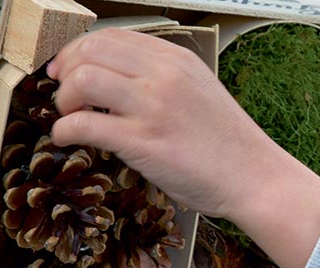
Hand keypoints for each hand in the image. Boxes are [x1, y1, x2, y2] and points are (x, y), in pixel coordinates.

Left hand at [48, 29, 292, 220]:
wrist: (255, 178)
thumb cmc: (228, 144)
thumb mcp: (200, 92)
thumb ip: (163, 80)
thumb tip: (116, 80)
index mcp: (176, 60)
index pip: (111, 37)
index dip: (78, 51)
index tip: (67, 70)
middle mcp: (164, 77)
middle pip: (90, 52)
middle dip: (66, 73)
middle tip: (65, 96)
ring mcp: (154, 108)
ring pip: (82, 81)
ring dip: (64, 100)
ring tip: (71, 117)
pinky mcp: (145, 143)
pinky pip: (84, 126)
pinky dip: (64, 132)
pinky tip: (67, 140)